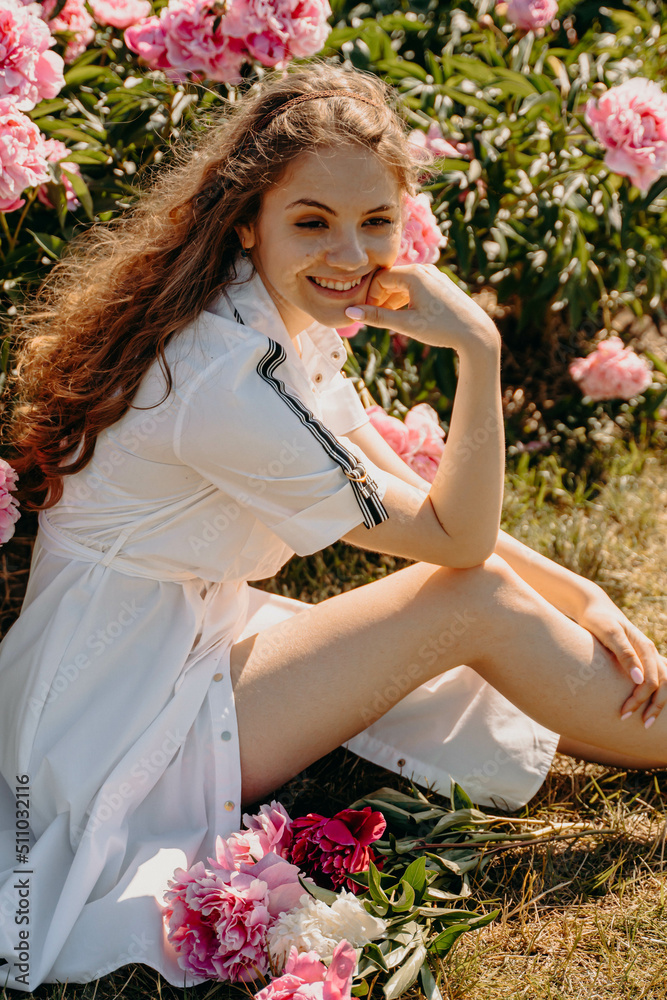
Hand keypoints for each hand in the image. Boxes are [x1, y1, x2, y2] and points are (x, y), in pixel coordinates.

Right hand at [344, 263, 499, 353]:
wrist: (474, 332)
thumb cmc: (441, 328)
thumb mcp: (406, 324)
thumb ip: (377, 317)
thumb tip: (350, 312)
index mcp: (414, 274)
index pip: (379, 279)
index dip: (369, 297)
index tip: (366, 315)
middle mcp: (424, 269)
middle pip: (390, 279)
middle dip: (380, 298)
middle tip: (374, 318)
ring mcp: (433, 275)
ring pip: (402, 283)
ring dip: (392, 300)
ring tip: (389, 320)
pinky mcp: (440, 283)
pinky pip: (415, 286)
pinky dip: (405, 299)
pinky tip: (404, 315)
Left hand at [578, 592, 666, 727]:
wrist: (594, 608)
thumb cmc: (598, 620)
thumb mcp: (608, 632)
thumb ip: (623, 652)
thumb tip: (638, 679)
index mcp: (645, 647)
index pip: (651, 681)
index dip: (640, 700)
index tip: (623, 714)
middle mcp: (650, 652)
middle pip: (663, 685)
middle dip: (653, 707)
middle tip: (640, 725)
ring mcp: (648, 655)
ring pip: (665, 683)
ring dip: (658, 703)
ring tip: (645, 721)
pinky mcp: (641, 658)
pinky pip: (658, 677)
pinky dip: (659, 692)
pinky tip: (652, 704)